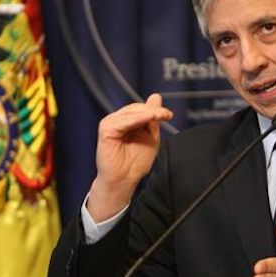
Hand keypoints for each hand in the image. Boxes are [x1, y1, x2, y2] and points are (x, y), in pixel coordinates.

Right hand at [87, 93, 172, 220]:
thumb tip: (156, 96)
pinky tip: (149, 119)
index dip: (155, 110)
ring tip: (160, 116)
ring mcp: (110, 123)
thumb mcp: (150, 138)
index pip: (141, 109)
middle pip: (136, 108)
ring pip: (131, 112)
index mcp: (126, 121)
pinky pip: (123, 121)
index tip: (169, 114)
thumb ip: (153, 119)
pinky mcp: (106, 129)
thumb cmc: (135, 163)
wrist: (124, 180)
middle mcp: (117, 120)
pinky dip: (137, 119)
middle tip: (166, 115)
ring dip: (148, 113)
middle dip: (153, 111)